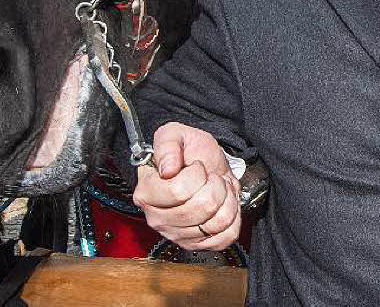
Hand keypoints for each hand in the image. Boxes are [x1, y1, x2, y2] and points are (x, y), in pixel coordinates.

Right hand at [132, 122, 241, 250]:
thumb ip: (167, 145)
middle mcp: (157, 219)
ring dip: (226, 199)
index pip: (178, 191)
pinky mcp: (198, 245)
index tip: (196, 167)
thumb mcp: (176, 135)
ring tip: (217, 189)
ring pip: (216, 222)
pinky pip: (226, 236)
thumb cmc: (190, 152)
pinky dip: (233, 216)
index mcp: (146, 193)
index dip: (196, 174)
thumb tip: (167, 169)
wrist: (208, 167)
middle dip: (215, 185)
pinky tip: (223, 205)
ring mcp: (178, 235)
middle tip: (210, 177)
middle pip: (201, 207)